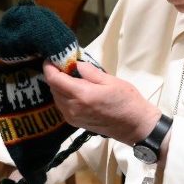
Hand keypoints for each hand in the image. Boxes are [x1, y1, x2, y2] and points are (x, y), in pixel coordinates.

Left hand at [43, 60, 159, 144]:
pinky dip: (63, 95)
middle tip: (64, 65)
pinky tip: (74, 90)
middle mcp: (72, 108)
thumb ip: (90, 71)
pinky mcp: (75, 123)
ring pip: (56, 97)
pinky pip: (62, 106)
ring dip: (58, 86)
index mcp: (81, 95)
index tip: (52, 58)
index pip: (54, 79)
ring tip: (70, 76)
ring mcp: (72, 117)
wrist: (134, 126)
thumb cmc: (126, 100)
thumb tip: (75, 63)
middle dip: (55, 75)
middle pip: (53, 88)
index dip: (49, 67)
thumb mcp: (110, 80)